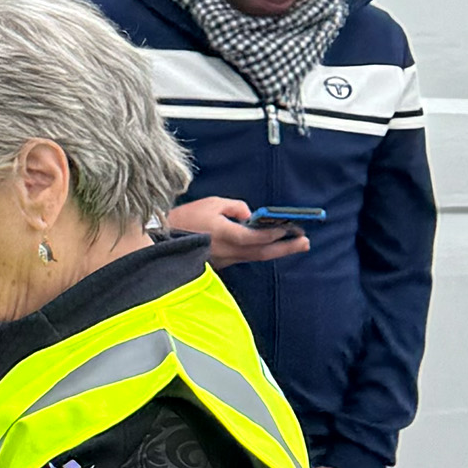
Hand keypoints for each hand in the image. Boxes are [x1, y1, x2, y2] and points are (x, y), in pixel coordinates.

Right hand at [169, 196, 306, 268]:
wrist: (162, 239)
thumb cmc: (185, 219)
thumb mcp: (212, 203)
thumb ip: (235, 207)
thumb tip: (249, 214)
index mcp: (224, 235)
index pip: (256, 237)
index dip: (275, 234)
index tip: (290, 228)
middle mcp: (227, 251)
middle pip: (261, 252)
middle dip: (286, 248)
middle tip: (305, 243)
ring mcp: (224, 260)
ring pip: (255, 257)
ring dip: (276, 251)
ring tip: (295, 244)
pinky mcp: (221, 263)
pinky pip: (245, 258)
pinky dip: (260, 252)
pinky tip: (270, 247)